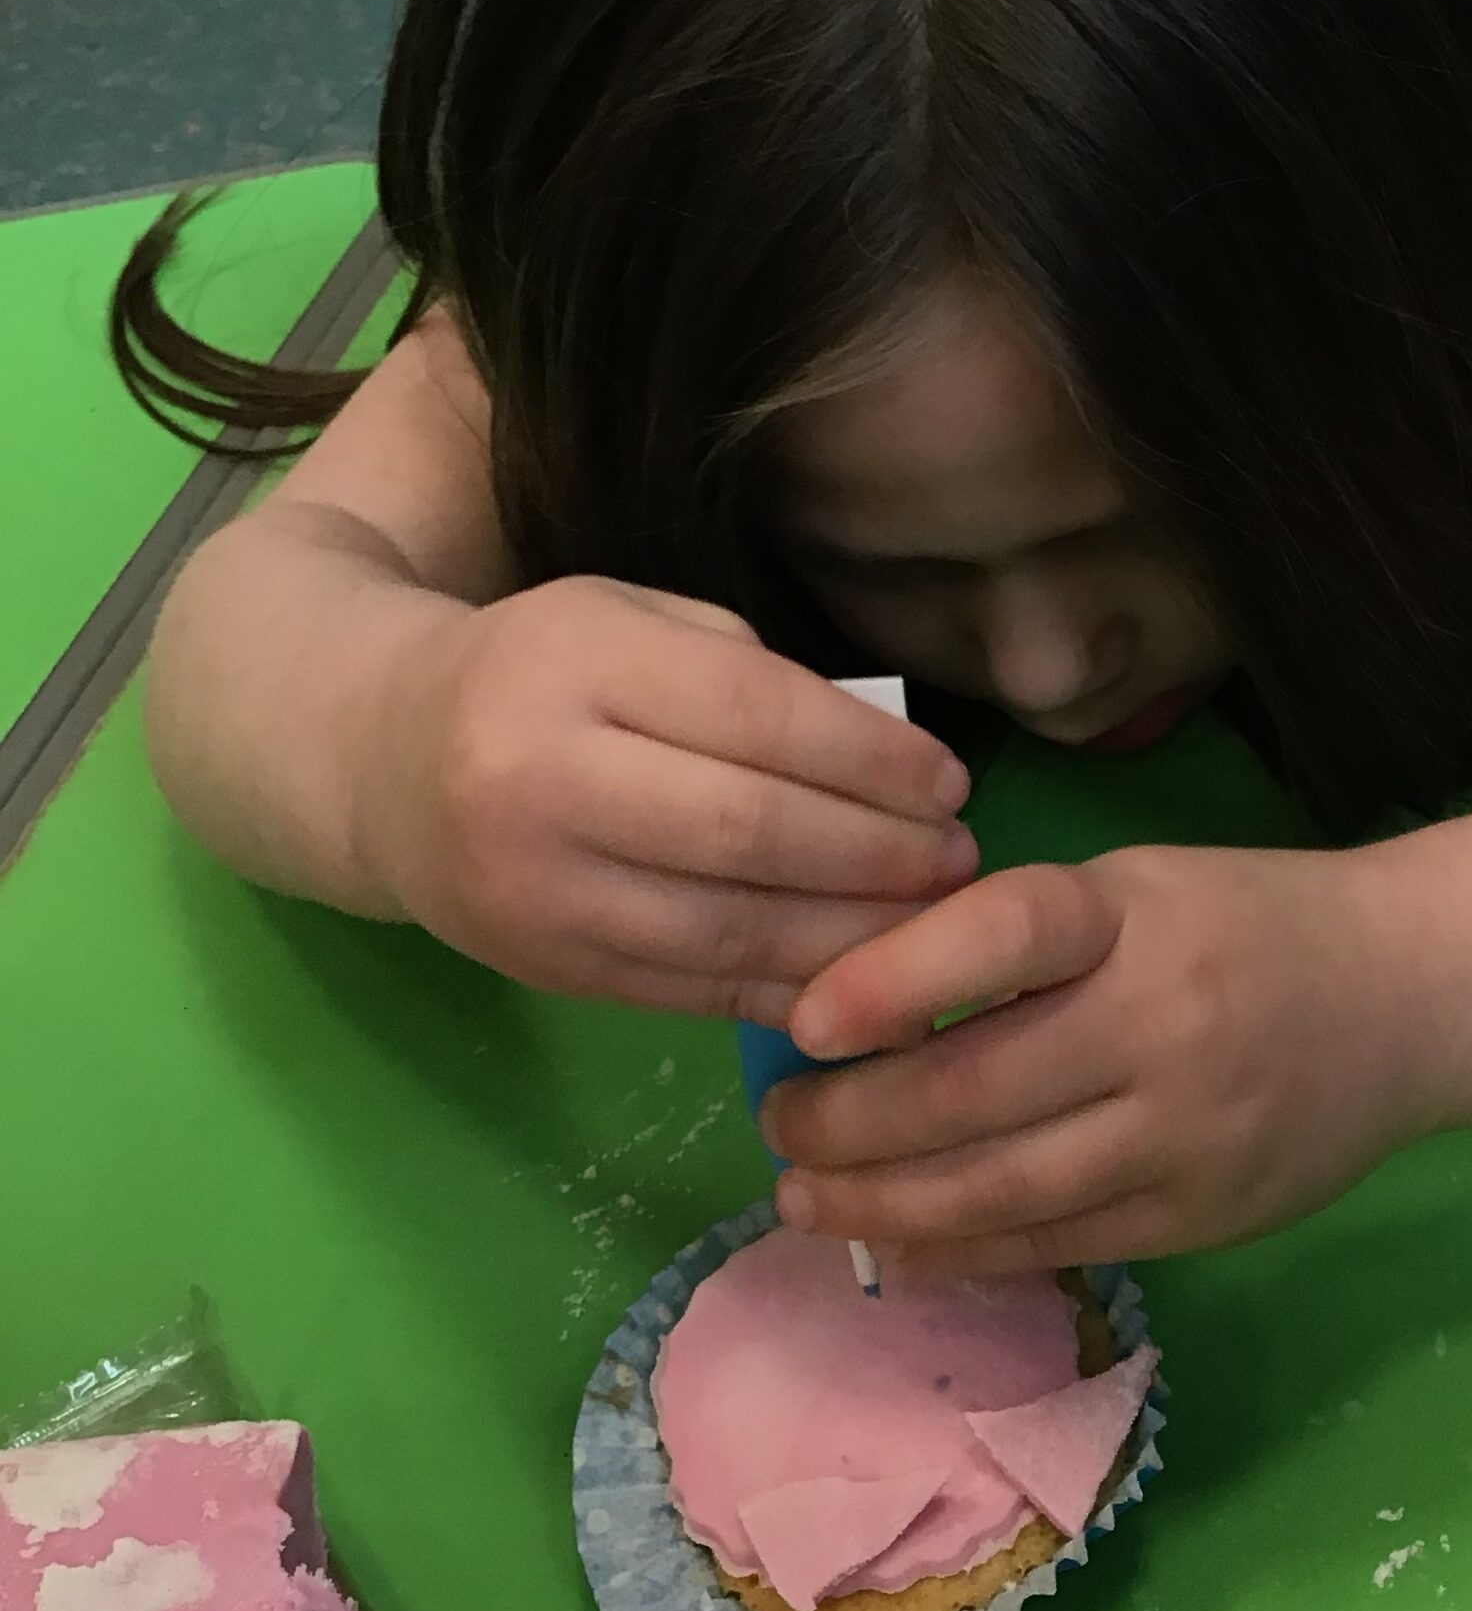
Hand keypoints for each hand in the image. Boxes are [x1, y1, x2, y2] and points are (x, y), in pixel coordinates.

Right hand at [356, 576, 976, 1017]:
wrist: (374, 758)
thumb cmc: (538, 671)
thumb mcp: (630, 618)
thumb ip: (747, 676)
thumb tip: (893, 764)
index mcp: (575, 662)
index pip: (758, 717)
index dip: (873, 758)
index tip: (951, 781)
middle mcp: (540, 777)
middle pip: (750, 832)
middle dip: (878, 854)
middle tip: (959, 860)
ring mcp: (534, 888)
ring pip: (727, 930)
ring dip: (850, 936)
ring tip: (929, 923)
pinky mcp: (542, 967)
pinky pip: (692, 992)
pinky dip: (790, 992)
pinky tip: (859, 979)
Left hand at [759, 843, 1437, 1273]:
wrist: (1414, 998)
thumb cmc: (1245, 925)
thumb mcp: (1137, 889)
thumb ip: (1018, 942)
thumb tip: (853, 1006)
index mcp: (1134, 916)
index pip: (1003, 938)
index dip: (892, 979)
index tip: (804, 1020)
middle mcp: (1162, 1024)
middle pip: (976, 1091)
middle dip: (850, 1121)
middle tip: (779, 1124)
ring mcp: (1186, 1133)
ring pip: (1003, 1189)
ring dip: (884, 1202)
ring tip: (806, 1197)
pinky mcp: (1203, 1216)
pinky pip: (1057, 1244)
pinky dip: (962, 1250)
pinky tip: (896, 1245)